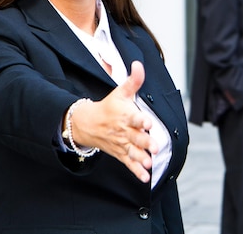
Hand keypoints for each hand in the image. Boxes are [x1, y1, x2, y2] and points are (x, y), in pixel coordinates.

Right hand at [68, 61, 155, 182]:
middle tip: (155, 147)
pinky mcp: (120, 153)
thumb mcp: (120, 92)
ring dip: (141, 158)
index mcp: (125, 115)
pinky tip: (145, 178)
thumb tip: (139, 64)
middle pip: (135, 137)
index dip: (141, 120)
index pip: (134, 117)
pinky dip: (136, 171)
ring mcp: (122, 144)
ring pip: (132, 152)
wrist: (87, 124)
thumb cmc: (108, 107)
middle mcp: (123, 131)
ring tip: (150, 163)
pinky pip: (128, 164)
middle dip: (145, 142)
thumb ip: (133, 80)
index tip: (149, 123)